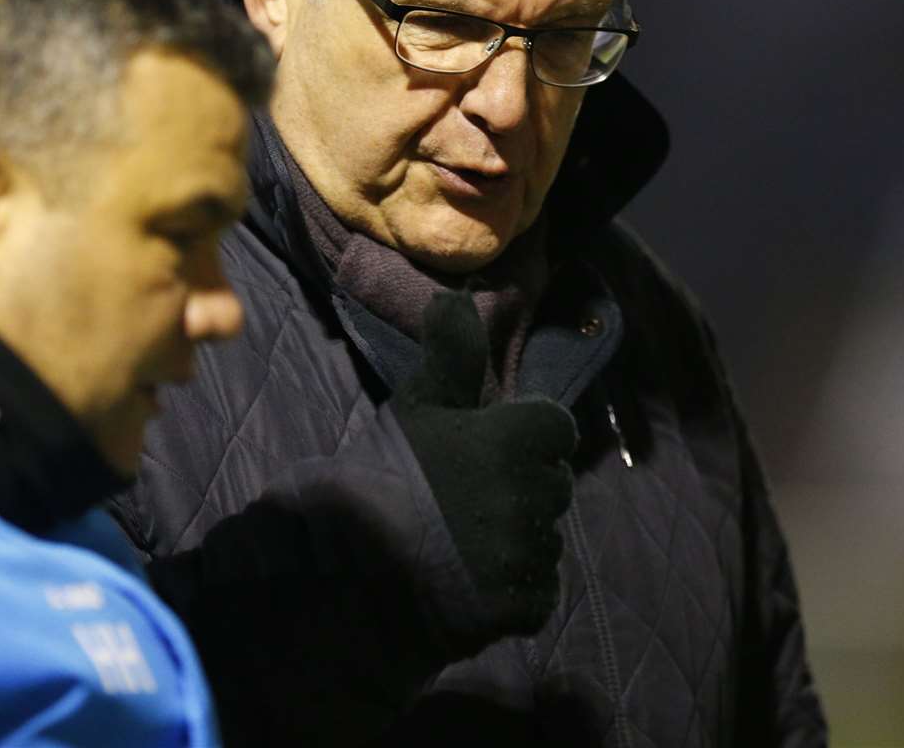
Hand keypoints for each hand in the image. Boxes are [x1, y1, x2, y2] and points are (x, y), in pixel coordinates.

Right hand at [391, 288, 577, 640]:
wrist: (348, 566)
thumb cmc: (383, 474)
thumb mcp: (416, 405)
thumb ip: (451, 352)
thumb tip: (458, 298)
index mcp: (519, 438)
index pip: (555, 428)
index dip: (521, 436)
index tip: (482, 448)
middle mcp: (536, 494)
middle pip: (549, 484)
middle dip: (516, 487)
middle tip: (460, 496)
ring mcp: (530, 554)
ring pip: (541, 538)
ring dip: (512, 539)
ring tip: (456, 539)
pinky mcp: (522, 605)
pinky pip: (536, 591)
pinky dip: (510, 589)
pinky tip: (466, 578)